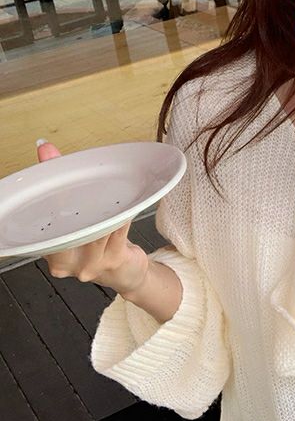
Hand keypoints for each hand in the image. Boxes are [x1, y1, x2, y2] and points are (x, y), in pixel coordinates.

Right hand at [36, 141, 148, 294]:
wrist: (125, 274)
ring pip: (96, 229)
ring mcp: (89, 263)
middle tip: (85, 185)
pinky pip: (118, 231)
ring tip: (109, 191)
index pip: (42, 223)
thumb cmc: (97, 244)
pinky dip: (122, 216)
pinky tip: (127, 207)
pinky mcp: (114, 259)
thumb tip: (44, 146)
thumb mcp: (76, 218)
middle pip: (69, 228)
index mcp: (49, 250)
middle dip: (79, 204)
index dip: (47, 199)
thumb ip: (61, 183)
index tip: (51, 176)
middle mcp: (65, 261)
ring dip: (106, 211)